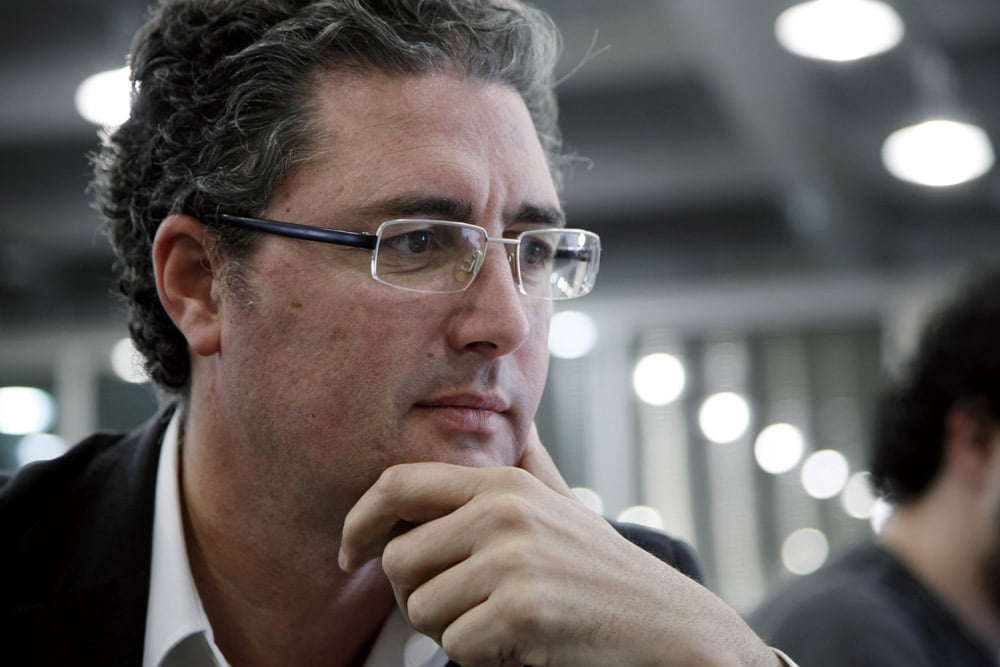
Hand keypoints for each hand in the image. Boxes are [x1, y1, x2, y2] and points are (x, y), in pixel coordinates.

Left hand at [339, 432, 778, 666]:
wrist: (666, 623)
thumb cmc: (600, 570)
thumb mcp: (559, 504)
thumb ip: (528, 465)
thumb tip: (515, 425)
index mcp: (502, 483)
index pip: (397, 485)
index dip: (359, 520)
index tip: (349, 554)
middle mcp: (502, 511)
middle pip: (399, 561)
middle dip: (413, 598)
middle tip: (455, 611)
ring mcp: (513, 558)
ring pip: (421, 610)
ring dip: (449, 631)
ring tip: (499, 622)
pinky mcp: (522, 608)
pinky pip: (455, 646)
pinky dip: (479, 656)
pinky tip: (520, 643)